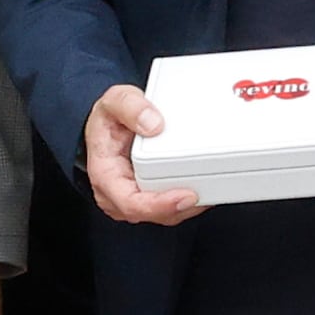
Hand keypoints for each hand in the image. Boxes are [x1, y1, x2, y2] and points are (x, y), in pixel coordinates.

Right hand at [83, 83, 202, 225]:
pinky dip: (187, 203)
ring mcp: (133, 198)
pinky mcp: (148, 197)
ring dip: (188, 208)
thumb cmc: (110, 117)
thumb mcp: (116, 100)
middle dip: (181, 208)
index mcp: (104, 174)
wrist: (110, 122)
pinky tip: (203, 189)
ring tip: (210, 190)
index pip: (130, 202)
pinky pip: (169, 208)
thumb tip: (153, 125)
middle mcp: (116, 193)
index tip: (186, 195)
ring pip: (164, 215)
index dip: (160, 204)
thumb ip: (131, 107)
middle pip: (152, 213)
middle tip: (205, 193)